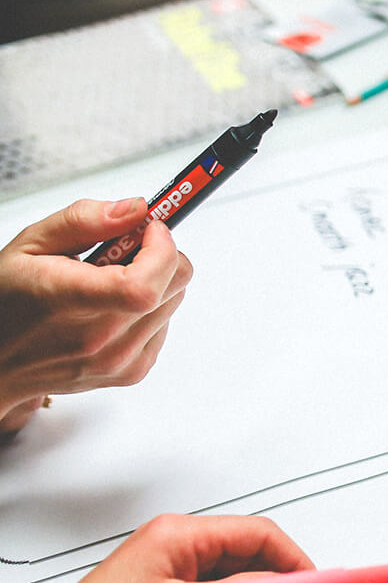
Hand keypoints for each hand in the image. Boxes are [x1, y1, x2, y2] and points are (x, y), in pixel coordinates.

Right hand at [0, 198, 193, 432]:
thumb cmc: (6, 302)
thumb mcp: (29, 245)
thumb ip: (83, 220)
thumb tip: (135, 210)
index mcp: (68, 303)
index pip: (143, 285)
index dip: (161, 250)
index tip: (149, 228)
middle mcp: (98, 339)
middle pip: (174, 285)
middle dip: (161, 253)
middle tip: (127, 247)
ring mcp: (118, 361)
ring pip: (175, 301)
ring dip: (156, 280)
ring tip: (110, 279)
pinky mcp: (132, 372)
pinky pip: (165, 324)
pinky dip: (151, 307)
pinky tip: (112, 306)